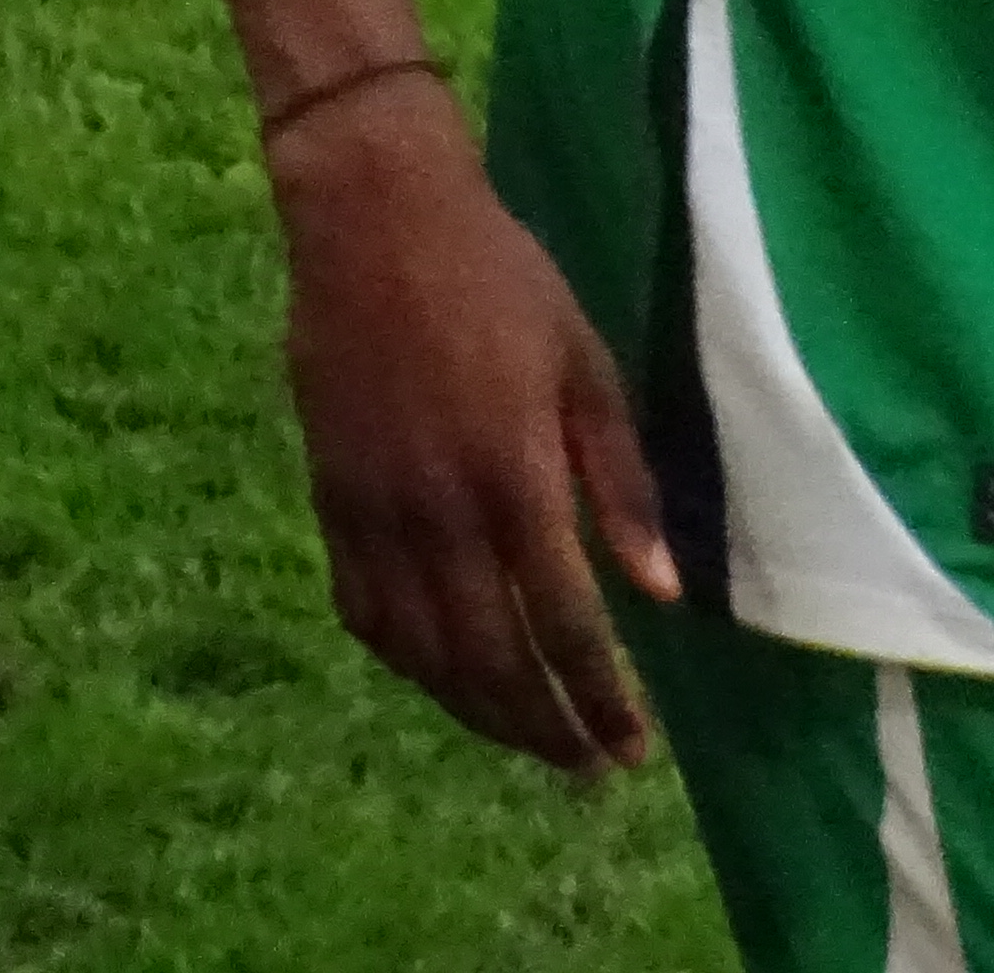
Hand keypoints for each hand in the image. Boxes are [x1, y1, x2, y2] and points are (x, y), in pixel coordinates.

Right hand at [266, 78, 680, 776]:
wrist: (374, 226)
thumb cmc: (503, 279)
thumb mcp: (587, 364)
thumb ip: (621, 482)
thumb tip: (662, 589)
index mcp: (514, 476)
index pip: (565, 623)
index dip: (598, 696)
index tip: (629, 749)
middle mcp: (439, 513)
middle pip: (490, 661)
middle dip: (544, 727)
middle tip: (588, 768)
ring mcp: (375, 513)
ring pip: (424, 653)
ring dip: (479, 712)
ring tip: (530, 739)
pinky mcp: (331, 501)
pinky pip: (366, 615)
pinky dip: (408, 662)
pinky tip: (443, 676)